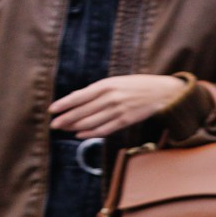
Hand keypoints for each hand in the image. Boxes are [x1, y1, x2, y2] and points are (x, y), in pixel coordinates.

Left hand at [47, 74, 189, 137]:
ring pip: (91, 121)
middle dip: (66, 118)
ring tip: (64, 129)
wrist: (163, 93)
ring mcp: (118, 110)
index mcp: (106, 85)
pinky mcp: (126, 120)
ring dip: (75, 127)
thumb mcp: (116, 82)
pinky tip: (80, 134)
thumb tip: (77, 98)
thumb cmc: (138, 85)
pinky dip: (91, 133)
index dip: (63, 104)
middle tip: (53, 124)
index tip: (52, 110)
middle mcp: (110, 98)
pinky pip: (105, 129)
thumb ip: (98, 90)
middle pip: (82, 111)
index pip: (79, 96)